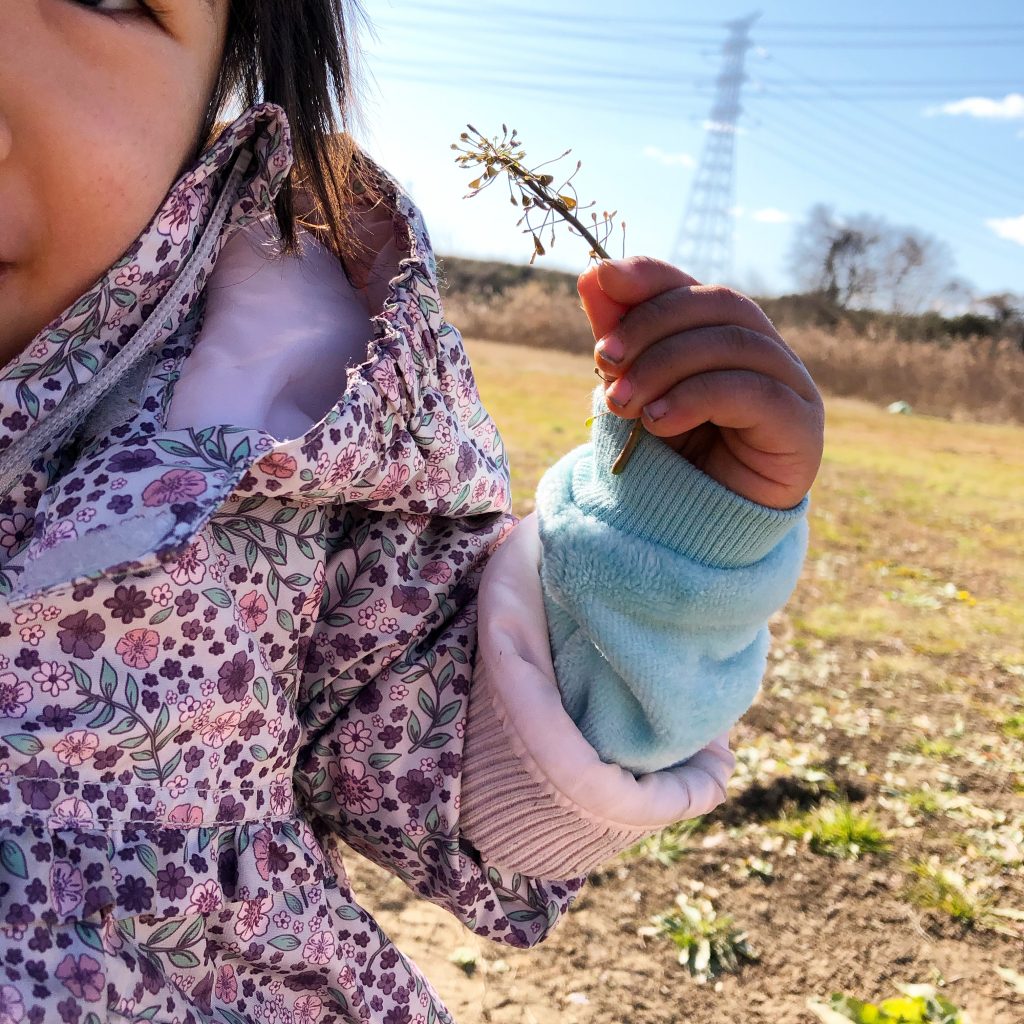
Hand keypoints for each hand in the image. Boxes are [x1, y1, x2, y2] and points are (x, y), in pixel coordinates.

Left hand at [578, 256, 823, 509]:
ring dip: (665, 366)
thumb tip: (593, 274)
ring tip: (623, 404)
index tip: (599, 277)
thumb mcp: (635, 393)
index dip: (649, 276)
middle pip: (716, 305)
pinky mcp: (801, 424)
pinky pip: (754, 392)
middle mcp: (766, 351)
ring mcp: (792, 385)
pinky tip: (659, 422)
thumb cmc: (671, 458)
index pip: (692, 287)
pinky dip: (697, 398)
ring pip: (733, 344)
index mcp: (726, 335)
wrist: (700, 530)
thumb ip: (620, 339)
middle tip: (605, 360)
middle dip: (650, 327)